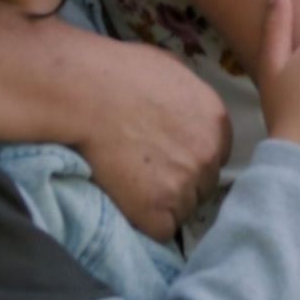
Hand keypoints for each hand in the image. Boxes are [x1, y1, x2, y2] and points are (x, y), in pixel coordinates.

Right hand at [76, 40, 230, 240]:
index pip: (215, 156)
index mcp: (215, 121)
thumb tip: (184, 110)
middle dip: (179, 183)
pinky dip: (144, 221)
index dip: (190, 159)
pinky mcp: (158, 211)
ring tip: (129, 182)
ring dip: (161, 203)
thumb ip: (189, 96)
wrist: (83, 94)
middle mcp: (208, 155)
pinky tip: (125, 199)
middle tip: (145, 172)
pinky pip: (160, 230)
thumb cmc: (116, 72)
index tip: (167, 157)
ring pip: (182, 209)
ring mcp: (184, 185)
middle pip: (203, 185)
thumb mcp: (168, 69)